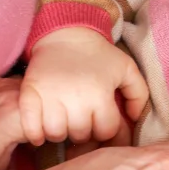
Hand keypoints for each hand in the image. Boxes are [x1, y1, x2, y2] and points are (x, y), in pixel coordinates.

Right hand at [20, 28, 148, 147]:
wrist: (64, 34)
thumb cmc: (98, 54)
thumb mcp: (126, 68)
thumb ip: (139, 94)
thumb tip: (134, 118)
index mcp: (100, 94)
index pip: (105, 131)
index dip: (105, 128)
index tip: (100, 119)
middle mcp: (75, 99)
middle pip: (80, 135)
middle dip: (84, 131)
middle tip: (81, 119)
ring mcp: (50, 98)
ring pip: (56, 134)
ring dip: (61, 133)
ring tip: (64, 122)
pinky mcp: (29, 95)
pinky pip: (30, 129)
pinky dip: (35, 135)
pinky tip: (42, 131)